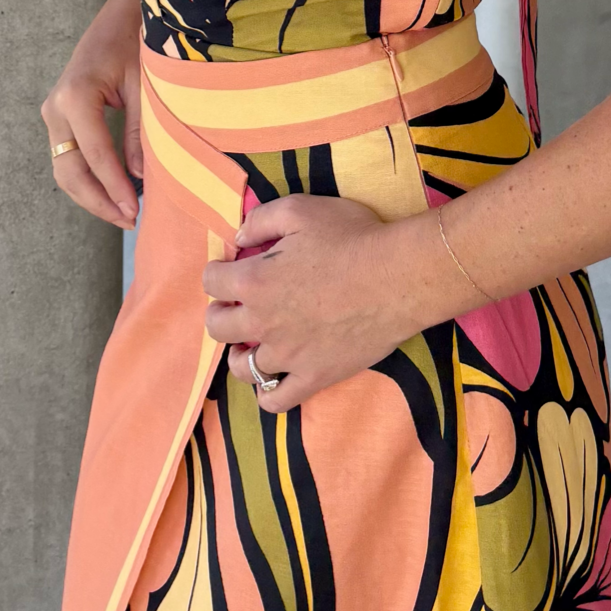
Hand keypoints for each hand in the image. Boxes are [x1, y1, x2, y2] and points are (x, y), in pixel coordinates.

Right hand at [41, 0, 142, 228]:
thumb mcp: (144, 87)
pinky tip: (113, 193)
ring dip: (90, 195)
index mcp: (76, 95)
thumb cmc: (136, 43)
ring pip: (64, 168)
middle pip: (69, 169)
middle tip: (129, 221)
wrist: (119, 16)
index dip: (113, 188)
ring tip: (122, 214)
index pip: (94, 154)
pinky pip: (68, 157)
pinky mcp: (59, 117)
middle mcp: (56, 106)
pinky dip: (88, 179)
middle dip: (97, 200)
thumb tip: (137, 179)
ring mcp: (53, 112)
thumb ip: (139, 132)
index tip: (134, 212)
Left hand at [202, 195, 414, 411]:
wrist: (398, 277)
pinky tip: (272, 380)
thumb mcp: (301, 210)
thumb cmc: (351, 238)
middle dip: (220, 313)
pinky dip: (267, 394)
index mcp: (254, 280)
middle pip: (218, 326)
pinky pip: (276, 400)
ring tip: (249, 346)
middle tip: (234, 306)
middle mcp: (263, 322)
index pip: (212, 282)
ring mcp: (288, 355)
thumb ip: (261, 219)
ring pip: (243, 367)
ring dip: (239, 355)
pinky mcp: (314, 376)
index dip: (217, 273)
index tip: (227, 270)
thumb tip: (239, 236)